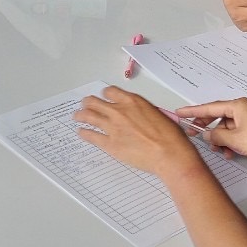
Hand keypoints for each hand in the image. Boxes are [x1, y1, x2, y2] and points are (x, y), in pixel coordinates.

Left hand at [73, 87, 201, 179]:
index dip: (105, 95)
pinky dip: (84, 133)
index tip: (103, 97)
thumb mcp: (157, 114)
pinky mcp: (110, 144)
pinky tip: (81, 132)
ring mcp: (113, 127)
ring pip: (89, 116)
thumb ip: (142, 112)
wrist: (169, 154)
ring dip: (80, 115)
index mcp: (132, 101)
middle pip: (95, 102)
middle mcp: (119, 111)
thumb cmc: (170, 136)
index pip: (110, 92)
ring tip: (76, 116)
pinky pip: (91, 136)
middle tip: (85, 104)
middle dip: (88, 103)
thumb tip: (137, 116)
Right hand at [178, 99, 246, 171]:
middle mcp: (242, 110)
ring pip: (226, 128)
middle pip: (217, 117)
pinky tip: (229, 154)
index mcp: (237, 106)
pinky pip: (235, 135)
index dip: (193, 111)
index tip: (180, 113)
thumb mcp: (234, 139)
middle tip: (191, 133)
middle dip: (205, 127)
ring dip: (219, 139)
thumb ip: (216, 136)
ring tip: (216, 149)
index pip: (210, 108)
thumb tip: (206, 134)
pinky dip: (229, 144)